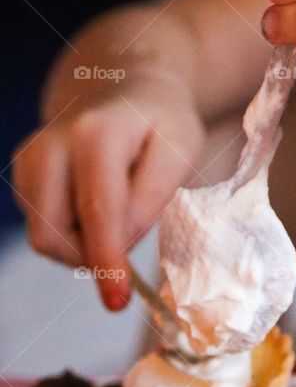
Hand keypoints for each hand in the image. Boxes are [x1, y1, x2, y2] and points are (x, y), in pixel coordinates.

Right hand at [12, 78, 205, 308]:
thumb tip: (120, 239)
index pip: (98, 212)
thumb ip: (152, 195)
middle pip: (52, 234)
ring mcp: (29, 157)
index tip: (117, 300)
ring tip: (116, 212)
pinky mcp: (22, 170)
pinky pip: (41, 225)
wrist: (126, 86)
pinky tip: (93, 204)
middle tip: (129, 245)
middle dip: (91, 256)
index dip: (107, 261)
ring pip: (43, 235)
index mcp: (97, 134)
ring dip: (83, 243)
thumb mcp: (181, 149)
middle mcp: (51, 144)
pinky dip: (72, 230)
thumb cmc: (161, 123)